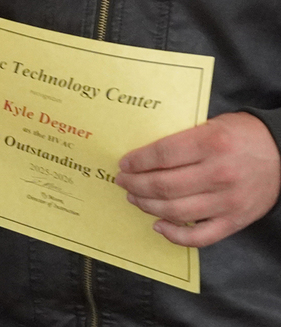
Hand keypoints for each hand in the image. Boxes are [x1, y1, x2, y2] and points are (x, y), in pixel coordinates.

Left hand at [116, 112, 280, 246]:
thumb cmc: (240, 135)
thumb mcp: (209, 124)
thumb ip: (182, 137)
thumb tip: (143, 152)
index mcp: (211, 143)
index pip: (162, 154)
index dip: (137, 161)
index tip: (123, 163)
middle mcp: (219, 174)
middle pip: (165, 185)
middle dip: (136, 184)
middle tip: (122, 181)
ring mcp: (228, 201)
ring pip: (177, 211)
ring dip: (148, 206)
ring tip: (134, 198)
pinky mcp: (235, 221)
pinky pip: (200, 237)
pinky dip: (175, 235)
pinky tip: (158, 225)